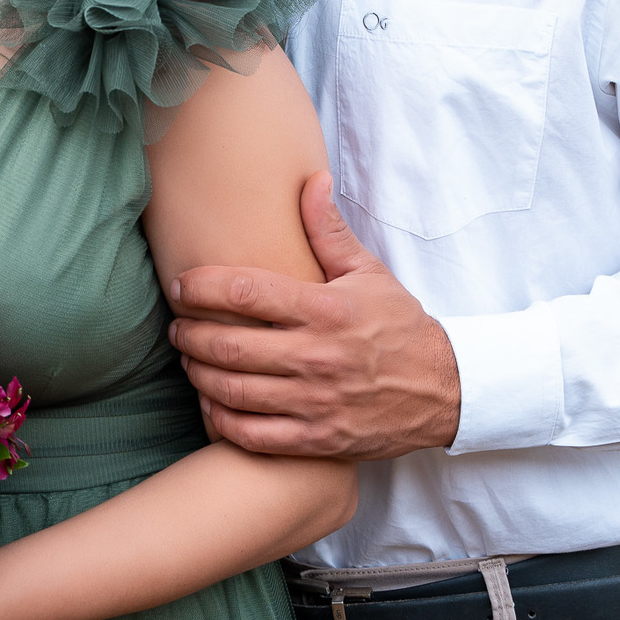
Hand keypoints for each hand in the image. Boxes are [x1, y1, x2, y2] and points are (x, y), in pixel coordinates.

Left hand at [168, 171, 460, 458]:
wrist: (443, 391)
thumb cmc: (398, 326)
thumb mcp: (368, 273)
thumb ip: (330, 231)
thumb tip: (311, 180)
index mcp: (326, 310)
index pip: (246, 293)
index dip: (202, 287)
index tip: (180, 285)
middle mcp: (318, 356)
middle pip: (230, 345)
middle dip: (190, 334)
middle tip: (176, 326)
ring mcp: (317, 402)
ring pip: (234, 391)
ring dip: (198, 374)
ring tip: (187, 360)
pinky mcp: (318, 439)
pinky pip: (254, 435)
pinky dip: (221, 420)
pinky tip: (210, 403)